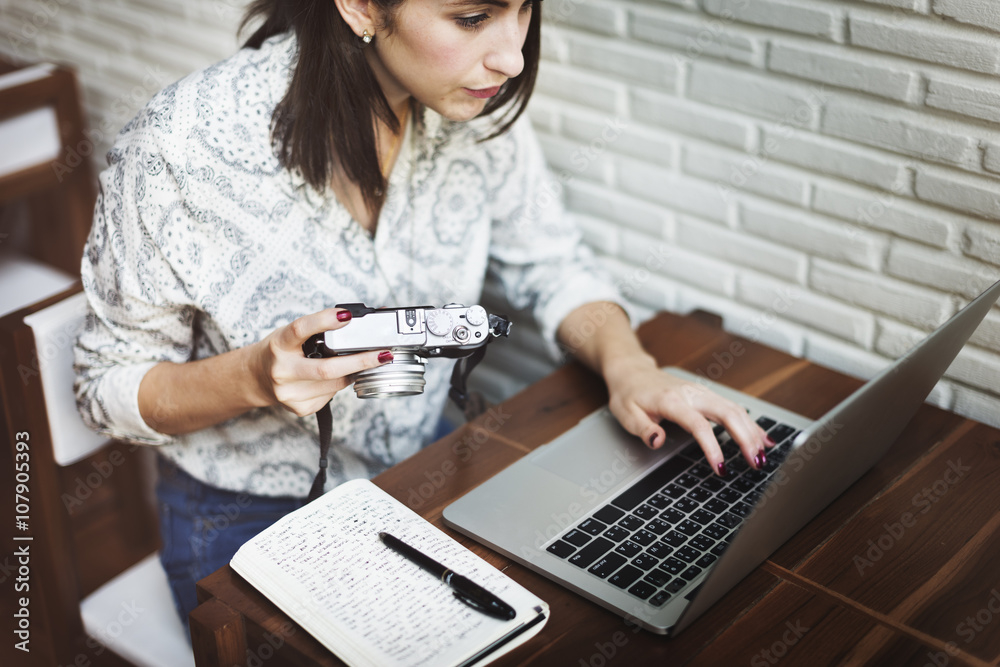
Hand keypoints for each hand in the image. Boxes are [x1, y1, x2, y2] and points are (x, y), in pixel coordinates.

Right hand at [249, 308, 392, 416]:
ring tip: (362, 363)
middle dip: (360, 362)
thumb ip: (318, 330)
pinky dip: (339, 384)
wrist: (257, 378)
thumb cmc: (281, 351)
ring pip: (334, 384)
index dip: (324, 321)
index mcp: (280, 344)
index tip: (348, 316)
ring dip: (353, 373)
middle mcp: (282, 370)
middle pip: (326, 369)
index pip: (301, 329)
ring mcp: (289, 393)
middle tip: (384, 354)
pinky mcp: (299, 408)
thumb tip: (356, 321)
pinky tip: (335, 378)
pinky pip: (331, 396)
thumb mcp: (292, 334)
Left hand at [603, 355, 773, 476]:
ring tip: (763, 456)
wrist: (632, 371)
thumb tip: (657, 441)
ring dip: (752, 432)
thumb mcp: (625, 414)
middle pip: (728, 413)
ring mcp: (702, 392)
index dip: (712, 447)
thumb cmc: (629, 394)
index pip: (699, 425)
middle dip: (746, 439)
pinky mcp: (707, 395)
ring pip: (736, 409)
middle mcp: (692, 394)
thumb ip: (642, 429)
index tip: (721, 468)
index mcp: (672, 401)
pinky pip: (734, 407)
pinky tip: (763, 438)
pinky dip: (750, 423)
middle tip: (757, 463)